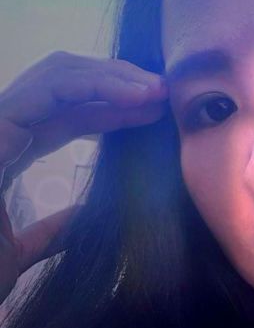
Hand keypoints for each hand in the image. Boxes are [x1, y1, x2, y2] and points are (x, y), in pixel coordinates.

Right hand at [0, 51, 168, 302]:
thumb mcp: (23, 251)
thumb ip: (52, 231)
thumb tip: (86, 216)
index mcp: (8, 151)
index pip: (67, 115)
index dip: (112, 108)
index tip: (155, 112)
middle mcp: (1, 131)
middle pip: (65, 84)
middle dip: (117, 81)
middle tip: (164, 91)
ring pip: (58, 75)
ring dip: (113, 77)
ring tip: (157, 90)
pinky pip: (48, 89)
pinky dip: (95, 84)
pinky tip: (135, 98)